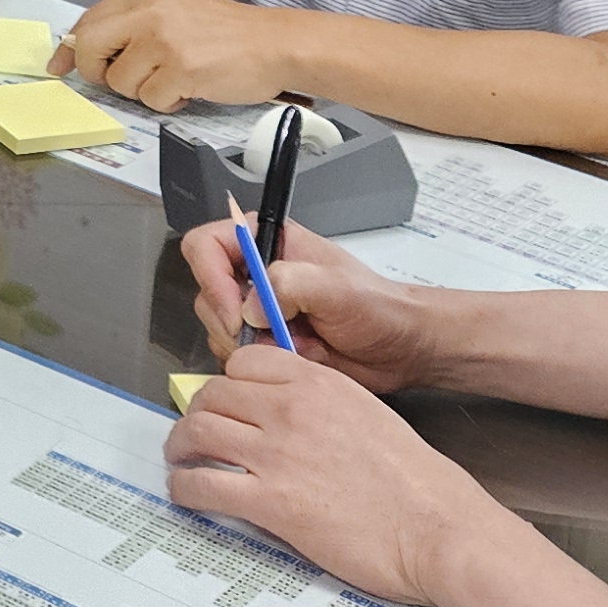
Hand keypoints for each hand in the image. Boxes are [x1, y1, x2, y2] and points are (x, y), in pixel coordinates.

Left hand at [60, 0, 290, 110]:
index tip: (59, 65)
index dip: (71, 47)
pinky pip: (152, 100)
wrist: (276, 43)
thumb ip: (136, 25)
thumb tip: (94, 49)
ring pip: (121, 82)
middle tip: (120, 80)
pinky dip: (169, 103)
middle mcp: (149, 12)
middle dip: (98, 73)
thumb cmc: (230, 33)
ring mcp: (164, 40)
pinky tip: (191, 88)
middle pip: (91, 48)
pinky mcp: (181, 68)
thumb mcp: (175, 13)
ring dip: (145, 91)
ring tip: (175, 78)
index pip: (90, 19)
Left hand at [164, 342, 502, 606]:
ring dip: (181, 446)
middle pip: (213, 394)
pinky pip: (203, 485)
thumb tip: (289, 418)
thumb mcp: (368, 416)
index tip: (226, 403)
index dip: (229, 384)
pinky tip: (187, 494)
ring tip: (181, 459)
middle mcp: (290, 409)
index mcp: (318, 384)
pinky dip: (185, 488)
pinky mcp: (270, 502)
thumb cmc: (418, 483)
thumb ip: (323, 407)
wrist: (439, 528)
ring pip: (198, 432)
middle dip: (198, 413)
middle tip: (195, 433)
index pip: (244, 364)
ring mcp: (276, 454)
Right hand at [178, 216, 438, 393]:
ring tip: (296, 347)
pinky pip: (238, 357)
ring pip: (219, 329)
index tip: (234, 312)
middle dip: (231, 322)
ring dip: (251, 346)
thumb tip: (250, 308)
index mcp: (266, 241)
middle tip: (267, 338)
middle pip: (207, 292)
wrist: (401, 347)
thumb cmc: (377, 307)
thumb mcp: (336, 287)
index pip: (206, 245)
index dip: (210, 277)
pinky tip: (297, 359)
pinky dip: (262, 365)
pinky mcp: (265, 344)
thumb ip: (290, 284)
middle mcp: (254, 272)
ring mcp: (257, 310)